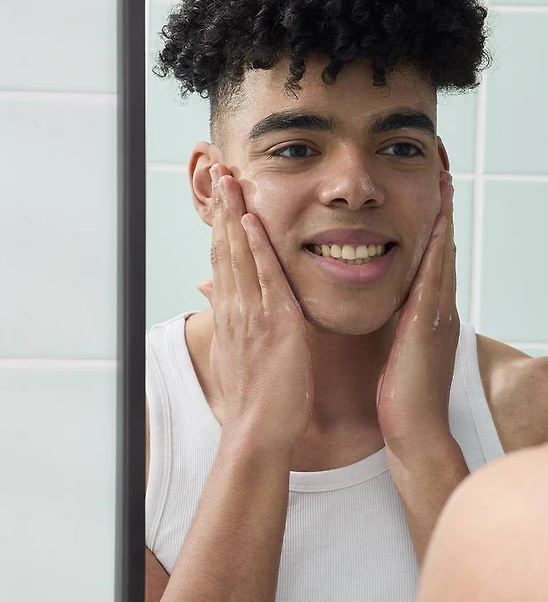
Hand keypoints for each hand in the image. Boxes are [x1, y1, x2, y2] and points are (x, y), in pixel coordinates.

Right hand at [196, 164, 313, 451]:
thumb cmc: (259, 402)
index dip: (221, 227)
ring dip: (234, 214)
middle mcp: (236, 309)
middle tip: (219, 170)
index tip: (220, 198)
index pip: (222, 261)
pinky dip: (256, 246)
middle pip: (224, 248)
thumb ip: (241, 331)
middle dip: (222, 208)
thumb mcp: (243, 360)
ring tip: (230, 178)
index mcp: (232, 317)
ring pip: (238, 254)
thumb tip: (235, 316)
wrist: (258, 431)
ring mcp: (252, 314)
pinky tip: (253, 219)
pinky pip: (263, 277)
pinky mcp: (274, 323)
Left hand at [376, 171, 459, 455]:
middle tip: (444, 167)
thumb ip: (399, 329)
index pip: (433, 258)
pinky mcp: (429, 323)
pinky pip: (435, 275)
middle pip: (444, 246)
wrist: (416, 432)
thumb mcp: (400, 354)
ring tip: (444, 177)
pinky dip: (438, 245)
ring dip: (444, 214)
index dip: (434, 223)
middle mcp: (440, 308)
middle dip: (444, 207)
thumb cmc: (403, 401)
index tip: (431, 190)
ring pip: (444, 253)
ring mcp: (439, 314)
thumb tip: (391, 312)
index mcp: (430, 314)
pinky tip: (437, 219)